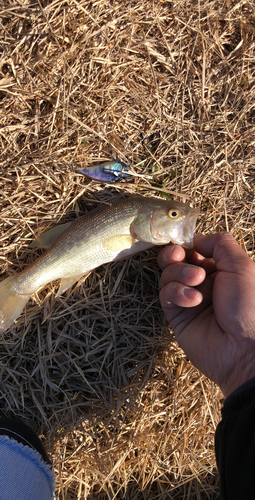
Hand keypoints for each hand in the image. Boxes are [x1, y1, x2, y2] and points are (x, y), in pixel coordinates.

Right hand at [158, 232, 254, 396]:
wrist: (245, 350)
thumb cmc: (250, 306)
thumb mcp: (242, 266)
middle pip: (176, 259)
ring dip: (179, 273)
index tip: (186, 244)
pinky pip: (166, 295)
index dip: (188, 244)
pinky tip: (193, 300)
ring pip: (168, 275)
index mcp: (222, 269)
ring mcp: (189, 299)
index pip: (195, 249)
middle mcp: (204, 282)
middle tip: (180, 256)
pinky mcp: (177, 316)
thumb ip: (220, 244)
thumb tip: (197, 239)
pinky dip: (176, 292)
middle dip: (176, 255)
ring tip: (197, 283)